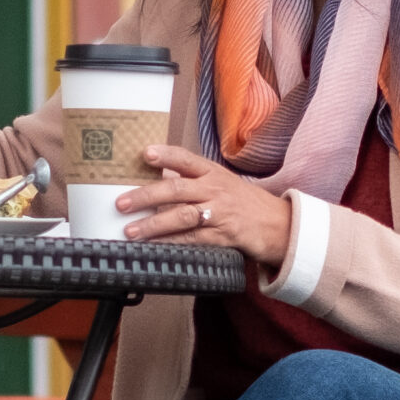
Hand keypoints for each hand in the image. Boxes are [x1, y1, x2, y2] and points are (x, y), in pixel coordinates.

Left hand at [118, 143, 293, 268]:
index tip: (144, 153)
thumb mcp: (218, 182)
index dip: (165, 155)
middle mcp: (215, 189)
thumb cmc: (241, 201)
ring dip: (153, 224)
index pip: (185, 159)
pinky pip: (193, 239)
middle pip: (177, 190)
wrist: (278, 224)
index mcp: (212, 172)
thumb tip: (156, 175)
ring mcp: (219, 213)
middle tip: (121, 203)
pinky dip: (171, 243)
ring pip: (182, 216)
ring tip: (130, 231)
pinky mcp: (223, 236)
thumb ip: (189, 179)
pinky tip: (153, 246)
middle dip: (146, 196)